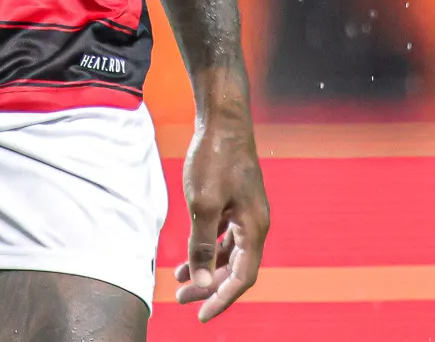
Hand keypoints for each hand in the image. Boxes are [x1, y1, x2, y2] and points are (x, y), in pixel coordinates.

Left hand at [173, 104, 268, 320]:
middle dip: (210, 286)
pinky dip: (207, 247)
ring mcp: (246, 211)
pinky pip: (224, 234)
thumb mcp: (203, 205)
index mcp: (254, 228)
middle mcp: (255, 222)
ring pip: (228, 252)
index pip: (241, 277)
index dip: (221, 299)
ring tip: (180, 281)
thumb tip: (203, 284)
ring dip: (206, 268)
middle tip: (182, 299)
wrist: (222, 118)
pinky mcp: (235, 200)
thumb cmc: (214, 158)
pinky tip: (189, 254)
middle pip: (235, 267)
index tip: (200, 316)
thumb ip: (203, 246)